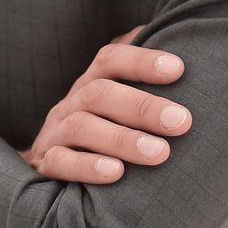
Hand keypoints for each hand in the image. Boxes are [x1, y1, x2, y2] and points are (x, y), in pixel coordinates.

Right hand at [19, 26, 192, 182]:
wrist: (53, 163)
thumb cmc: (105, 128)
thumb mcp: (119, 101)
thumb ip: (143, 77)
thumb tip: (180, 54)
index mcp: (93, 82)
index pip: (111, 60)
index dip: (142, 61)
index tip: (177, 68)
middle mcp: (73, 102)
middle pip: (100, 93)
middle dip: (141, 106)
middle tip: (180, 121)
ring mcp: (56, 132)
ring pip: (81, 126)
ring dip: (122, 139)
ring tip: (160, 153)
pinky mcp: (47, 163)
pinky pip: (61, 162)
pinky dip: (87, 167)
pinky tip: (116, 173)